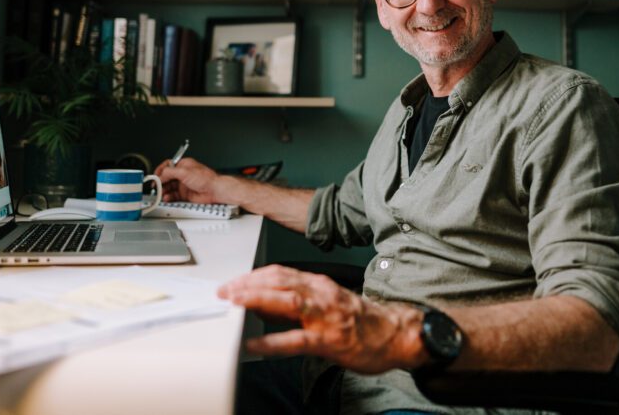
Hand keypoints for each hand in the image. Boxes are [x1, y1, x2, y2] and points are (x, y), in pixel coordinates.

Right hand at [153, 156, 226, 203]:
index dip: (160, 171)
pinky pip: (173, 196)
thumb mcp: (184, 172)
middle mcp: (183, 174)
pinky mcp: (185, 194)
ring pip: (169, 187)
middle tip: (156, 187)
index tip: (155, 176)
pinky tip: (167, 198)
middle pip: (166, 178)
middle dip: (160, 182)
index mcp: (183, 165)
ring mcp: (183, 185)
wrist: (214, 191)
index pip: (167, 166)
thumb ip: (170, 172)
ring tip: (160, 194)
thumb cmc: (206, 178)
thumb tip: (160, 175)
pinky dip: (168, 197)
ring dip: (163, 191)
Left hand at [217, 265, 425, 373]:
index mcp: (318, 284)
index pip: (278, 273)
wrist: (395, 333)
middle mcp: (320, 293)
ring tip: (233, 304)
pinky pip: (296, 340)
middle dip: (246, 284)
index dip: (251, 276)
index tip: (231, 282)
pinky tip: (254, 344)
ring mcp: (324, 316)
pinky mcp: (329, 340)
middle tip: (223, 291)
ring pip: (286, 301)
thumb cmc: (361, 320)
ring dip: (256, 300)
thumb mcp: (327, 300)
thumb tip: (263, 307)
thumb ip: (298, 300)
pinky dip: (272, 341)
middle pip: (277, 281)